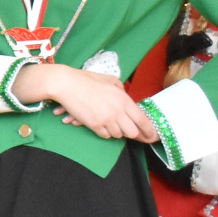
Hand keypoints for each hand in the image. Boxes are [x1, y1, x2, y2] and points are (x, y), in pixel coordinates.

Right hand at [18, 64, 156, 141]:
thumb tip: (125, 96)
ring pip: (118, 135)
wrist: (66, 84)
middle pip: (132, 132)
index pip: (143, 120)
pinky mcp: (94, 125)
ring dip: (116, 131)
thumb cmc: (86, 80)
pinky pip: (105, 135)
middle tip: (127, 130)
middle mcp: (118, 111)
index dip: (148, 131)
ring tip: (110, 124)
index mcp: (124, 99)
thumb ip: (121, 90)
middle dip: (131, 133)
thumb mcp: (109, 80)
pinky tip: (100, 125)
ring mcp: (106, 119)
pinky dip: (105, 132)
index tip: (151, 136)